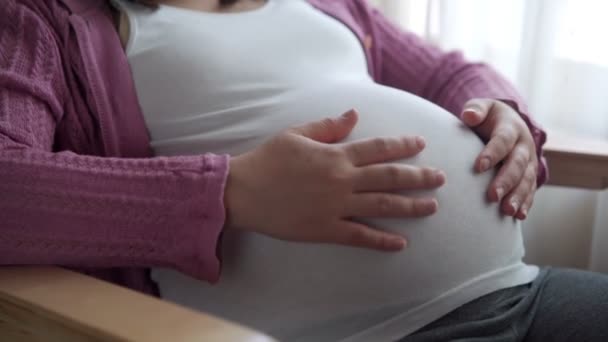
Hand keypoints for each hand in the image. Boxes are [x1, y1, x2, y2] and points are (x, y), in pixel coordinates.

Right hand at [225, 109, 445, 250]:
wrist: (243, 191)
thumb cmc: (267, 160)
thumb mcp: (296, 134)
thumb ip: (328, 126)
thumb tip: (354, 115)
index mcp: (335, 155)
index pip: (378, 148)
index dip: (403, 145)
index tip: (421, 144)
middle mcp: (342, 180)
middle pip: (389, 177)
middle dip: (419, 176)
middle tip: (440, 178)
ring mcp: (336, 207)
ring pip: (382, 206)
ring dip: (410, 206)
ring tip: (432, 207)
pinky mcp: (325, 230)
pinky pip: (360, 236)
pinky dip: (382, 240)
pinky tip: (401, 243)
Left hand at [462, 99, 537, 219]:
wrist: (509, 123)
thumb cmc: (488, 118)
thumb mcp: (482, 108)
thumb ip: (476, 109)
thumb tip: (469, 115)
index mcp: (511, 128)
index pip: (502, 141)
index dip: (492, 153)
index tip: (478, 167)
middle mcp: (524, 145)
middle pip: (517, 164)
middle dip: (506, 181)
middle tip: (492, 196)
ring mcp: (530, 162)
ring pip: (526, 180)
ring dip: (517, 196)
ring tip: (507, 211)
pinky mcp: (530, 175)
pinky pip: (530, 190)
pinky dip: (525, 203)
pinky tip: (518, 216)